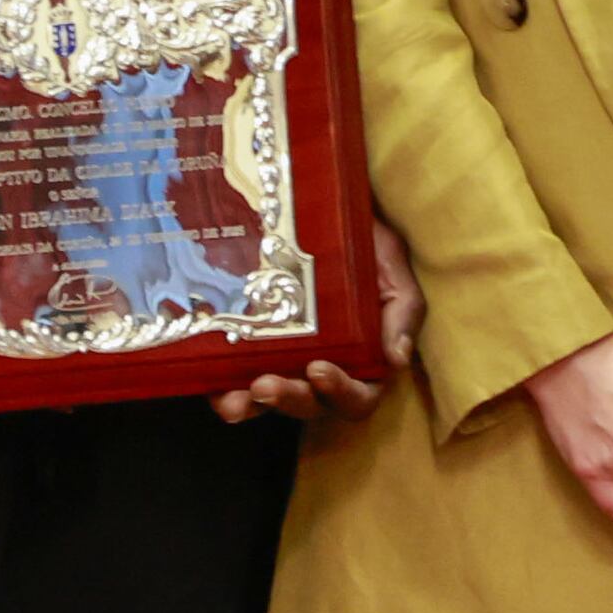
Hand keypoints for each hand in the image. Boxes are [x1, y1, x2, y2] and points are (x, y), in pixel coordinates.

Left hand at [210, 216, 420, 423]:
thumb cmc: (365, 242)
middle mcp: (322, 366)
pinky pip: (234, 378)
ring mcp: (285, 359)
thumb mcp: (391, 270)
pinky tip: (211, 388)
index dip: (340, 392)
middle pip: (310, 404)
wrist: (323, 207)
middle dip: (288, 399)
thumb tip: (397, 358)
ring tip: (233, 400)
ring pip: (269, 400)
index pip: (358, 396)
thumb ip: (402, 312)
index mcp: (362, 359)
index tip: (319, 369)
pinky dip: (221, 389)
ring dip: (251, 406)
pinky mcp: (250, 346)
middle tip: (264, 385)